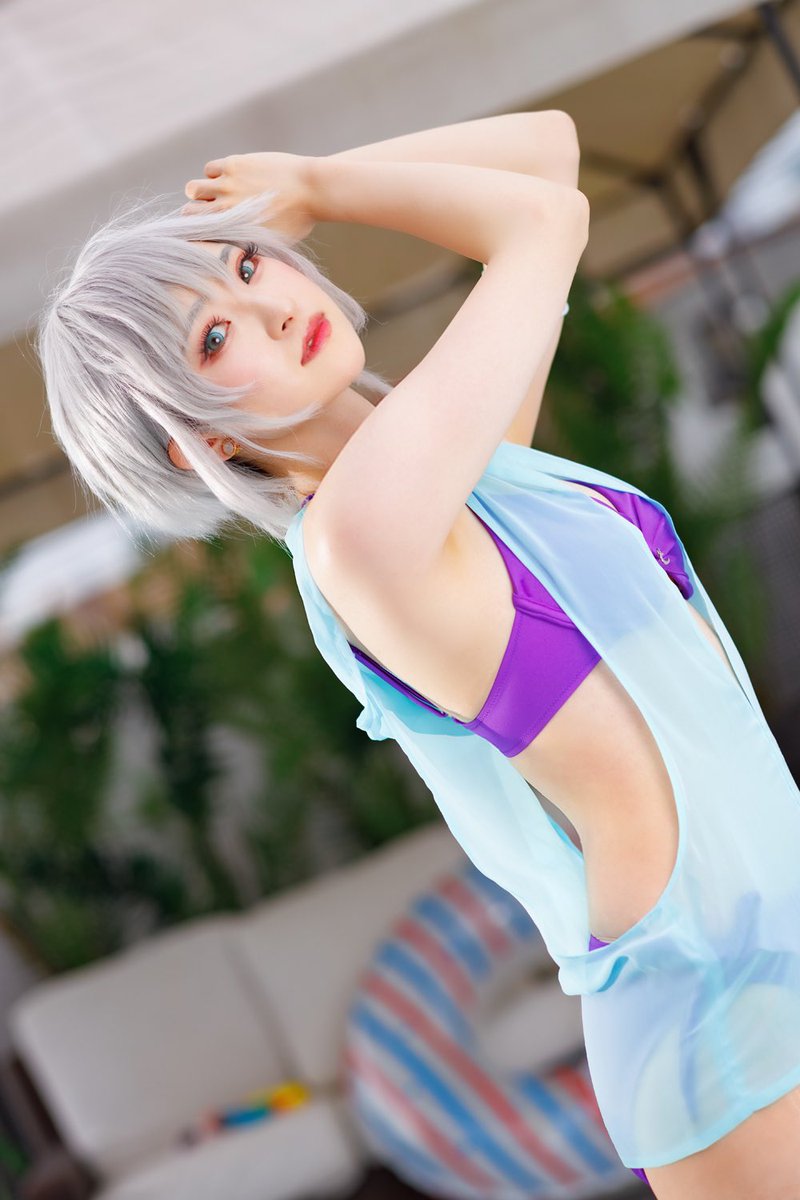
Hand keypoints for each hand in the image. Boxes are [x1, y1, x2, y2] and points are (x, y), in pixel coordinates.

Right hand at [181, 151, 317, 240]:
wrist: (312, 190)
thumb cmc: (299, 219)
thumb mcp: (275, 243)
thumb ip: (253, 245)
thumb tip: (240, 251)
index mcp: (234, 231)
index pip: (200, 235)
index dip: (198, 233)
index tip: (203, 231)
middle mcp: (225, 210)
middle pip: (190, 212)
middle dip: (194, 213)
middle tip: (206, 212)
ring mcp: (228, 185)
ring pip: (194, 188)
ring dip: (199, 192)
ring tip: (213, 193)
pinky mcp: (234, 165)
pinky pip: (210, 169)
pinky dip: (213, 174)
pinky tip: (226, 178)